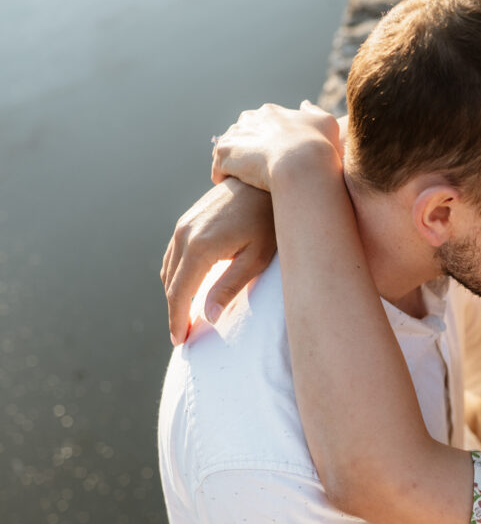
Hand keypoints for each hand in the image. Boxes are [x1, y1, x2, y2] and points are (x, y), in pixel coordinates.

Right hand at [161, 178, 276, 343]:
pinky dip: (176, 275)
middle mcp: (184, 235)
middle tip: (183, 335)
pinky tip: (188, 287)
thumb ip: (230, 286)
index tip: (180, 341)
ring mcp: (182, 225)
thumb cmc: (268, 221)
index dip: (177, 320)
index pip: (180, 294)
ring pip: (168, 269)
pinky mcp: (187, 220)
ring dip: (174, 293)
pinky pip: (173, 254)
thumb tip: (208, 316)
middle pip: (171, 284)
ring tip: (185, 316)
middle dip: (175, 311)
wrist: (262, 181)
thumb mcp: (256, 257)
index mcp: (200, 248)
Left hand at [211, 101, 342, 191]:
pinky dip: (223, 177)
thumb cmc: (319, 146)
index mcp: (271, 112)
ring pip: (228, 150)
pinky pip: (218, 168)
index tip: (274, 155)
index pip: (262, 122)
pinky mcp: (225, 156)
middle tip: (258, 168)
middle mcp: (249, 119)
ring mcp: (235, 137)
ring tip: (242, 180)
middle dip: (247, 148)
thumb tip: (304, 104)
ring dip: (234, 163)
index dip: (268, 139)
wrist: (302, 164)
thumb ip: (314, 111)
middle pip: (242, 133)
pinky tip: (232, 187)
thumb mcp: (326, 122)